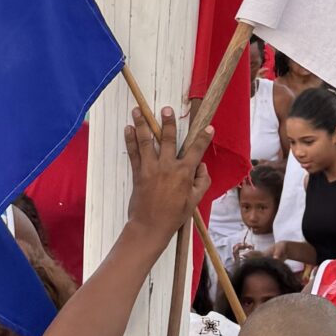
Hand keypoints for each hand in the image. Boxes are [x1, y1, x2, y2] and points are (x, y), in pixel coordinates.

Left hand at [123, 104, 211, 242]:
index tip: (208, 127)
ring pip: (146, 141)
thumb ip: (202, 181)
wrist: (151, 226)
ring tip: (138, 110)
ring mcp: (151, 168)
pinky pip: (133, 153)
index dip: (203, 138)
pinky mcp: (138, 173)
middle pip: (168, 139)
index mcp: (184, 173)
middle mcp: (167, 167)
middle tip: (167, 109)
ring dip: (142, 124)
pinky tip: (127, 128)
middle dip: (168, 122)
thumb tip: (203, 166)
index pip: (196, 150)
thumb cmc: (174, 215)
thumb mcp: (195, 200)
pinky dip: (130, 140)